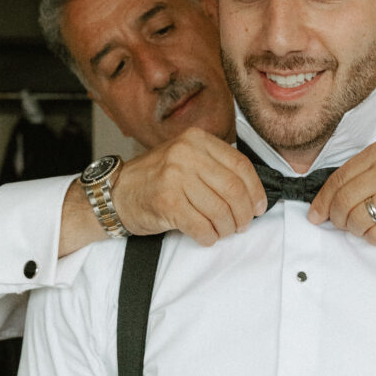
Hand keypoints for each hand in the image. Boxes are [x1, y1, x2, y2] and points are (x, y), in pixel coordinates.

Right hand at [113, 128, 266, 244]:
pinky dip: (209, 236)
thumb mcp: (186, 159)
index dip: (256, 191)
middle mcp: (186, 154)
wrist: (117, 193)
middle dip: (244, 213)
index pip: (241, 165)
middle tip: (242, 225)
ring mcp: (175, 177)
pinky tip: (206, 236)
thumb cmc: (156, 179)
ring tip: (223, 231)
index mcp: (197, 139)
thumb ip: (216, 167)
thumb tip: (252, 195)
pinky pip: (201, 226)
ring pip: (220, 210)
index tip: (259, 207)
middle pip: (234, 189)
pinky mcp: (167, 202)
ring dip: (226, 228)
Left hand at [308, 138, 375, 244]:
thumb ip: (366, 170)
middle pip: (344, 201)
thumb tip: (333, 196)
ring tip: (361, 225)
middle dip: (335, 218)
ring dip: (354, 229)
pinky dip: (371, 237)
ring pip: (357, 220)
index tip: (316, 213)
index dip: (322, 201)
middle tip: (338, 223)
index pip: (339, 179)